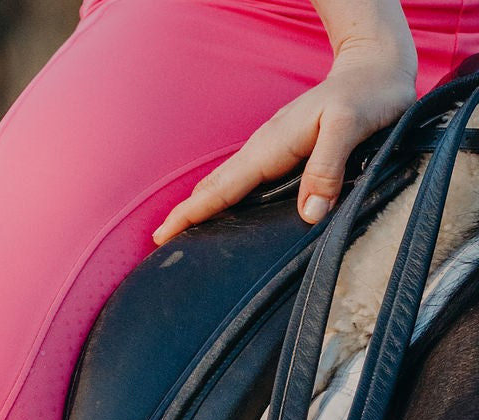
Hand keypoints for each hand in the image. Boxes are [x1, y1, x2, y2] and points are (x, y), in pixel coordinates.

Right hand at [152, 42, 416, 245]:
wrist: (372, 66)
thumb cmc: (366, 95)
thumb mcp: (350, 126)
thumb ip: (327, 168)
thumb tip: (309, 214)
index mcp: (271, 148)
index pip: (222, 188)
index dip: (191, 213)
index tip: (163, 234)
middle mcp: (262, 148)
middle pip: (213, 186)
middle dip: (185, 213)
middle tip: (160, 240)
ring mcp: (268, 147)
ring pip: (224, 181)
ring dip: (200, 204)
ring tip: (181, 227)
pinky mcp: (279, 149)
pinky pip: (241, 177)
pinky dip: (221, 195)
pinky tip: (222, 205)